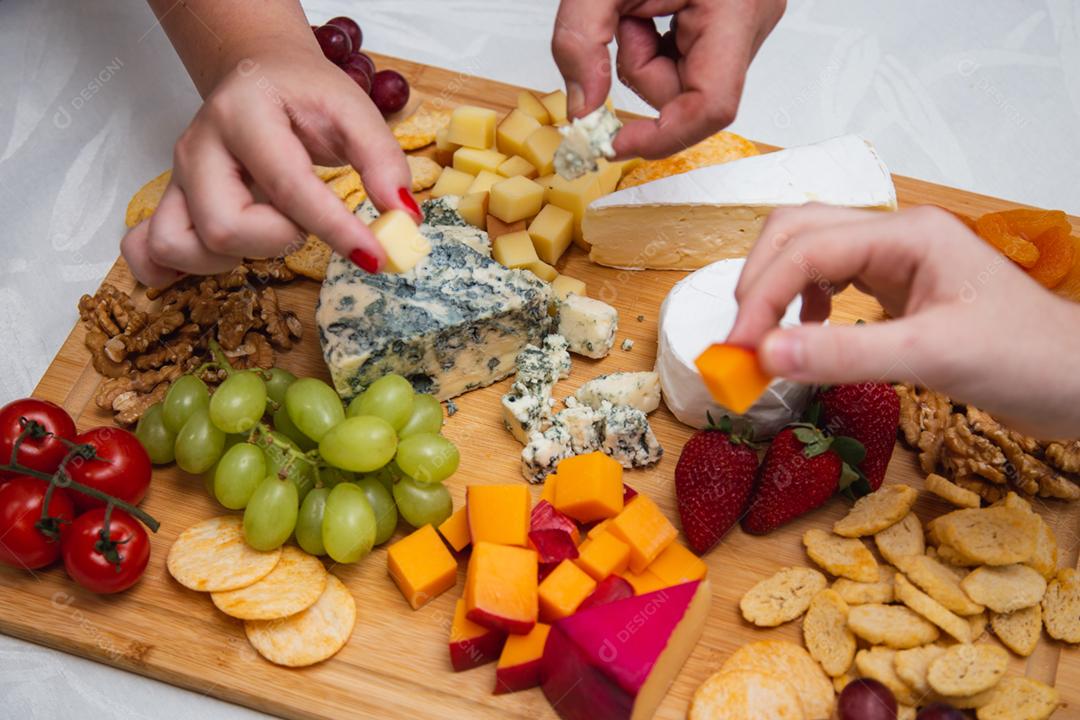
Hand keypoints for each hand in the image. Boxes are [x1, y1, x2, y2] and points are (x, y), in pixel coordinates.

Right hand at [122, 44, 417, 286]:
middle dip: (277, 241)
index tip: (374, 256)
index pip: (288, 186)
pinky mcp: (168, 201)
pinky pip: (147, 250)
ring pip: (179, 244)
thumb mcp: (353, 110)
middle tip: (303, 224)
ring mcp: (176, 177)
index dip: (334, 229)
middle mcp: (199, 146)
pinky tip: (217, 261)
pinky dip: (174, 269)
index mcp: (245, 114)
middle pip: (224, 225)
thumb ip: (382, 160)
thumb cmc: (303, 95)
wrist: (257, 75)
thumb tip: (403, 216)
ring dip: (232, 258)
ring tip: (267, 233)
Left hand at [552, 0, 785, 158]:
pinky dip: (659, 45)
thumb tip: (582, 107)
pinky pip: (691, 59)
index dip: (663, 136)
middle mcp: (753, 20)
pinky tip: (653, 10)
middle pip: (691, 94)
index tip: (617, 142)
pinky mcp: (735, 21)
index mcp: (733, 8)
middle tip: (626, 20)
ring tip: (640, 5)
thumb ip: (580, 41)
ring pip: (687, 80)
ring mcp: (749, 22)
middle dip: (643, 70)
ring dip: (648, 55)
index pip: (711, 107)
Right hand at [727, 204, 1079, 438]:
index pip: (806, 248)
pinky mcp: (899, 287)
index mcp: (906, 235)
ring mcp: (897, 259)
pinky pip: (831, 280)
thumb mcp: (934, 357)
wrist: (1079, 381)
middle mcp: (896, 236)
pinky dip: (803, 305)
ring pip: (809, 252)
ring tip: (764, 339)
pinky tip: (809, 337)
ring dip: (776, 290)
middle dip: (759, 282)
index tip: (737, 348)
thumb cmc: (1026, 360)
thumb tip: (764, 355)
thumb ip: (846, 353)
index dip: (761, 296)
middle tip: (740, 340)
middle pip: (797, 232)